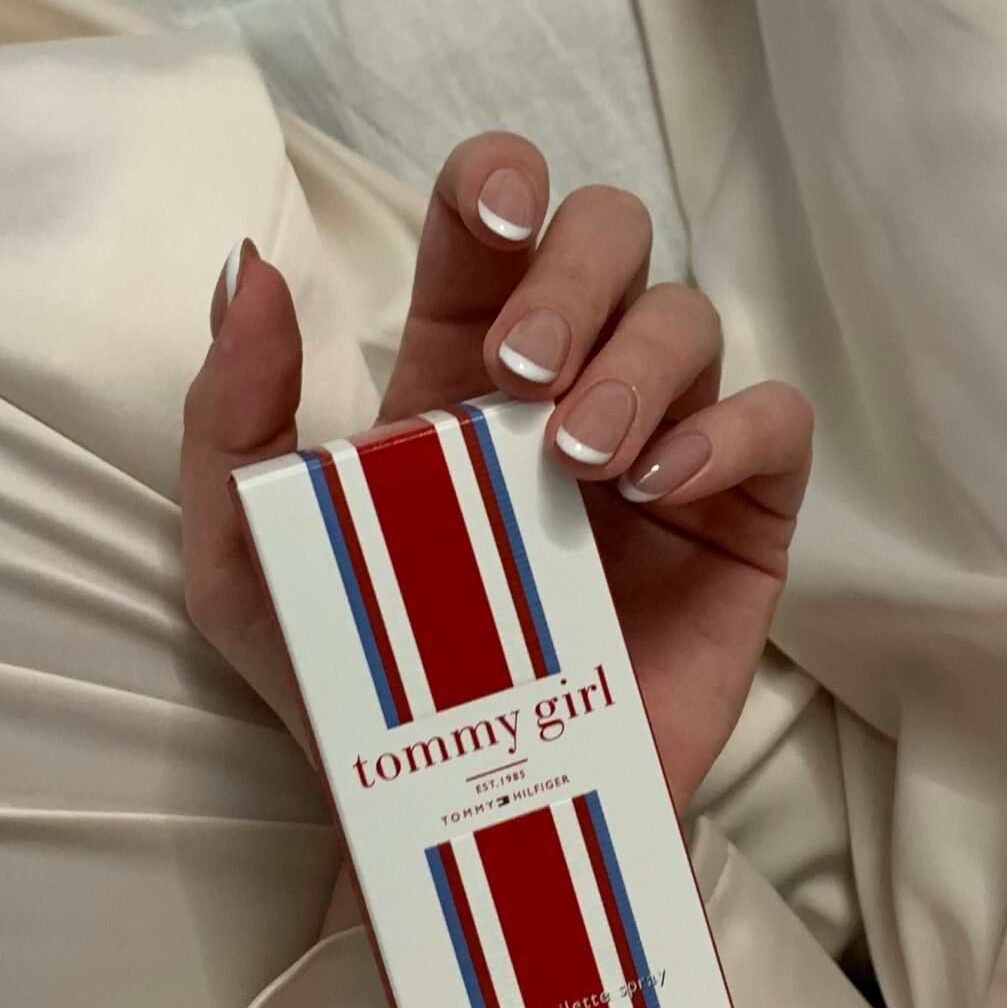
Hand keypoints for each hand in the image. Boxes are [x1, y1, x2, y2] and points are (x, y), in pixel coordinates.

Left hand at [181, 134, 811, 808]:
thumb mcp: (249, 567)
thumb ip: (231, 421)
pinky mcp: (739, 521)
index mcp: (458, 366)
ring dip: (637, 364)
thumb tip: (248, 272)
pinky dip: (730, 429)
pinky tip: (662, 482)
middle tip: (520, 375)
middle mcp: (569, 384)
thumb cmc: (360, 690)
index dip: (502, 182)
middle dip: (574, 272)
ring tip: (578, 463)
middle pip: (611, 237)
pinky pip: (775, 422)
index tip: (489, 220)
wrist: (465, 825)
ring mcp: (662, 445)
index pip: (493, 226)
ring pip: (690, 319)